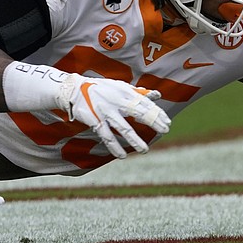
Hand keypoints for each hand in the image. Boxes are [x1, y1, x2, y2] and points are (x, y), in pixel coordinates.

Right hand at [56, 74, 170, 157]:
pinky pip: (107, 136)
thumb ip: (139, 93)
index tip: (168, 122)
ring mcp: (106, 112)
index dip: (157, 113)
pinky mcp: (95, 121)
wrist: (74, 89)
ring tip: (145, 150)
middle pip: (138, 113)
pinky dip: (115, 147)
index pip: (145, 103)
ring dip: (135, 140)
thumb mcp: (121, 87)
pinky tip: (123, 155)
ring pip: (123, 128)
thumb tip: (158, 95)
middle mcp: (116, 101)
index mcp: (125, 92)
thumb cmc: (102, 89)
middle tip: (165, 131)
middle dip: (153, 122)